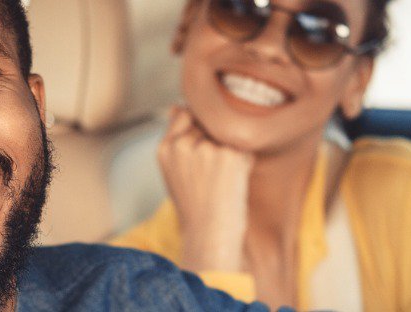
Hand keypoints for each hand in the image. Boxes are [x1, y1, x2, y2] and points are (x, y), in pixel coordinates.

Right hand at [158, 106, 253, 271]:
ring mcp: (206, 149)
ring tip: (223, 178)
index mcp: (165, 148)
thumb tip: (177, 105)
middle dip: (217, 140)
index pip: (186, 114)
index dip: (200, 129)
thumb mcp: (174, 171)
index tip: (204, 151)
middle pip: (210, 122)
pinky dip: (245, 161)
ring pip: (228, 133)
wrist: (210, 235)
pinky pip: (246, 146)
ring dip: (232, 149)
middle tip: (214, 172)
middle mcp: (183, 145)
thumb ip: (176, 138)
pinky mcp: (230, 156)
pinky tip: (234, 181)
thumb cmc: (195, 205)